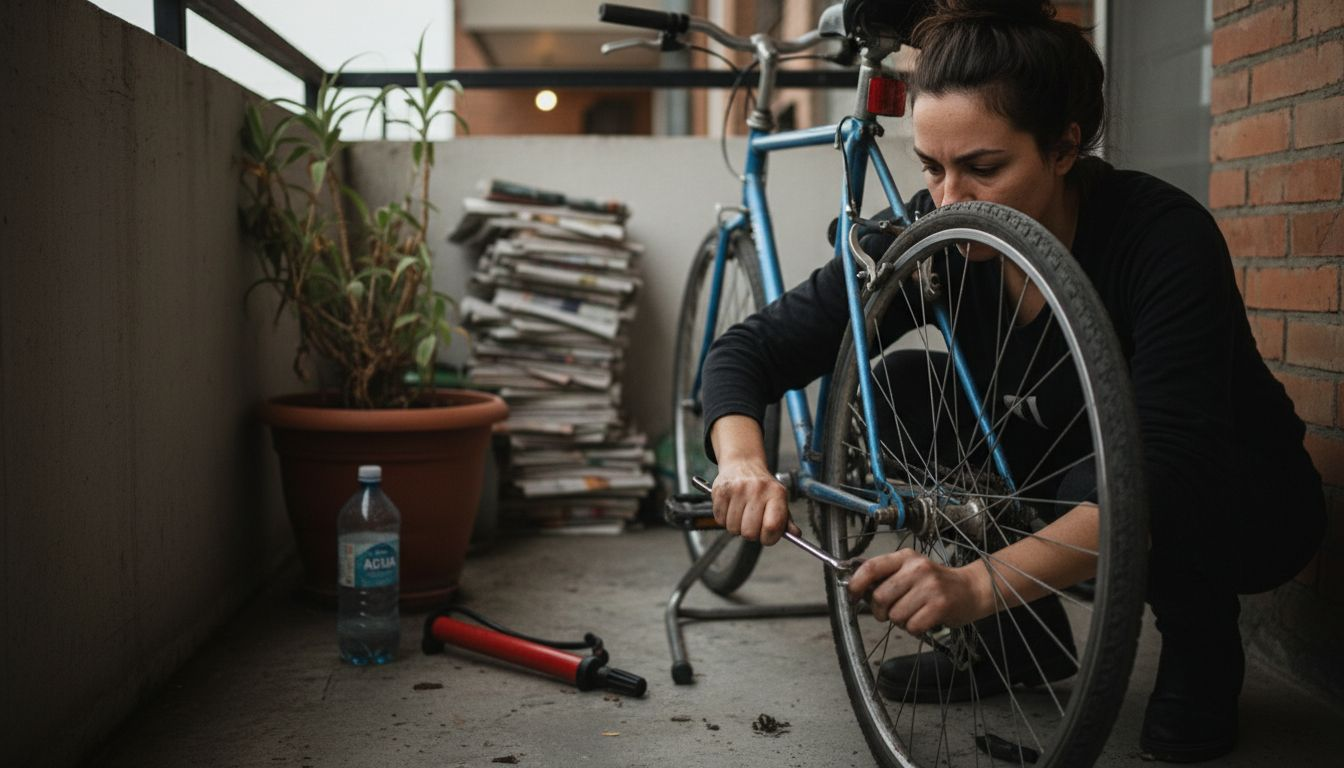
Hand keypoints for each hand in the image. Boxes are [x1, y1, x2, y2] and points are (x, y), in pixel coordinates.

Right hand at [710, 461, 797, 545]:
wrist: (743, 464)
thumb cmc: (763, 487)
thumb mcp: (778, 499)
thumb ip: (785, 519)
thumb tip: (795, 534)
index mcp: (777, 493)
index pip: (772, 527)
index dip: (769, 538)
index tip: (767, 536)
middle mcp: (758, 489)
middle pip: (750, 533)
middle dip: (751, 534)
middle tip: (752, 524)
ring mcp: (738, 489)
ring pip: (733, 529)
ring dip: (737, 527)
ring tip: (741, 514)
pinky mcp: (721, 491)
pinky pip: (720, 520)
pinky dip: (724, 520)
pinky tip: (731, 509)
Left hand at [845, 549, 991, 634]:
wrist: (971, 589)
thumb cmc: (936, 584)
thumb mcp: (910, 570)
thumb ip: (886, 577)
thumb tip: (855, 588)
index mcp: (905, 557)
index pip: (871, 567)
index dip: (856, 584)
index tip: (852, 596)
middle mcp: (917, 568)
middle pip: (880, 597)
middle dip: (880, 611)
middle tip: (890, 612)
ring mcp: (930, 586)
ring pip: (895, 615)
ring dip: (900, 621)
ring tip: (914, 613)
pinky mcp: (940, 605)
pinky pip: (912, 626)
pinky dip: (914, 629)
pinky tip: (924, 620)